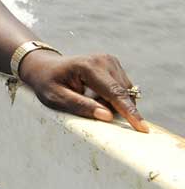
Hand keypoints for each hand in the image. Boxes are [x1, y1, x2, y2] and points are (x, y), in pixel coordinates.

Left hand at [16, 49, 148, 131]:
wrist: (45, 66)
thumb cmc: (47, 83)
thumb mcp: (55, 97)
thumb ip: (80, 106)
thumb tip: (107, 116)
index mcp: (88, 66)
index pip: (114, 93)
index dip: (129, 112)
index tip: (142, 128)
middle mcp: (103, 60)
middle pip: (122, 94)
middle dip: (114, 108)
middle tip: (87, 106)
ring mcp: (111, 61)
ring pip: (125, 93)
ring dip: (112, 103)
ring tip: (87, 97)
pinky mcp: (114, 65)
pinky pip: (122, 89)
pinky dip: (112, 97)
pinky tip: (94, 93)